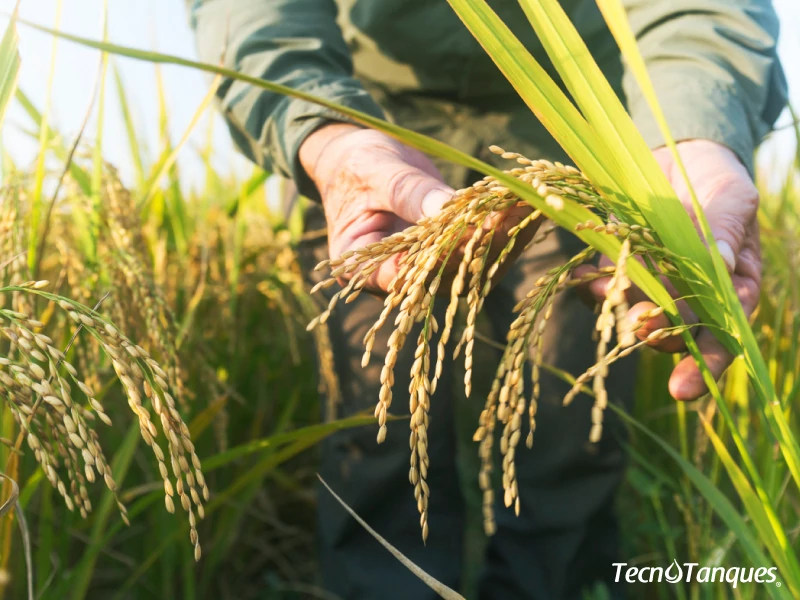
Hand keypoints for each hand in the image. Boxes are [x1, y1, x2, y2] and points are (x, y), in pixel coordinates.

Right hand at [299, 123, 538, 292]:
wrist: (361, 161)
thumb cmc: (355, 165)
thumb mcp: (374, 171)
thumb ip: (407, 192)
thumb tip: (446, 208)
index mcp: (364, 268)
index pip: (401, 276)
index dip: (437, 259)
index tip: (468, 232)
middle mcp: (399, 279)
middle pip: (445, 274)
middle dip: (483, 243)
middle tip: (514, 212)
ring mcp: (428, 270)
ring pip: (472, 266)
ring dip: (505, 235)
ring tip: (532, 202)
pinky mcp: (452, 254)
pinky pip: (482, 247)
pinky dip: (505, 225)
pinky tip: (528, 202)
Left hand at [582, 140, 760, 400]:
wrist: (678, 153)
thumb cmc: (718, 180)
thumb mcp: (732, 198)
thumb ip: (726, 229)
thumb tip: (719, 260)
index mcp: (730, 287)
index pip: (724, 334)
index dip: (707, 363)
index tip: (682, 389)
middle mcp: (689, 294)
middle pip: (676, 331)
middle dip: (658, 335)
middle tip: (641, 327)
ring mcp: (651, 282)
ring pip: (636, 312)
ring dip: (622, 313)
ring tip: (610, 302)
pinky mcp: (618, 265)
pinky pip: (604, 286)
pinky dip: (594, 288)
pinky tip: (588, 283)